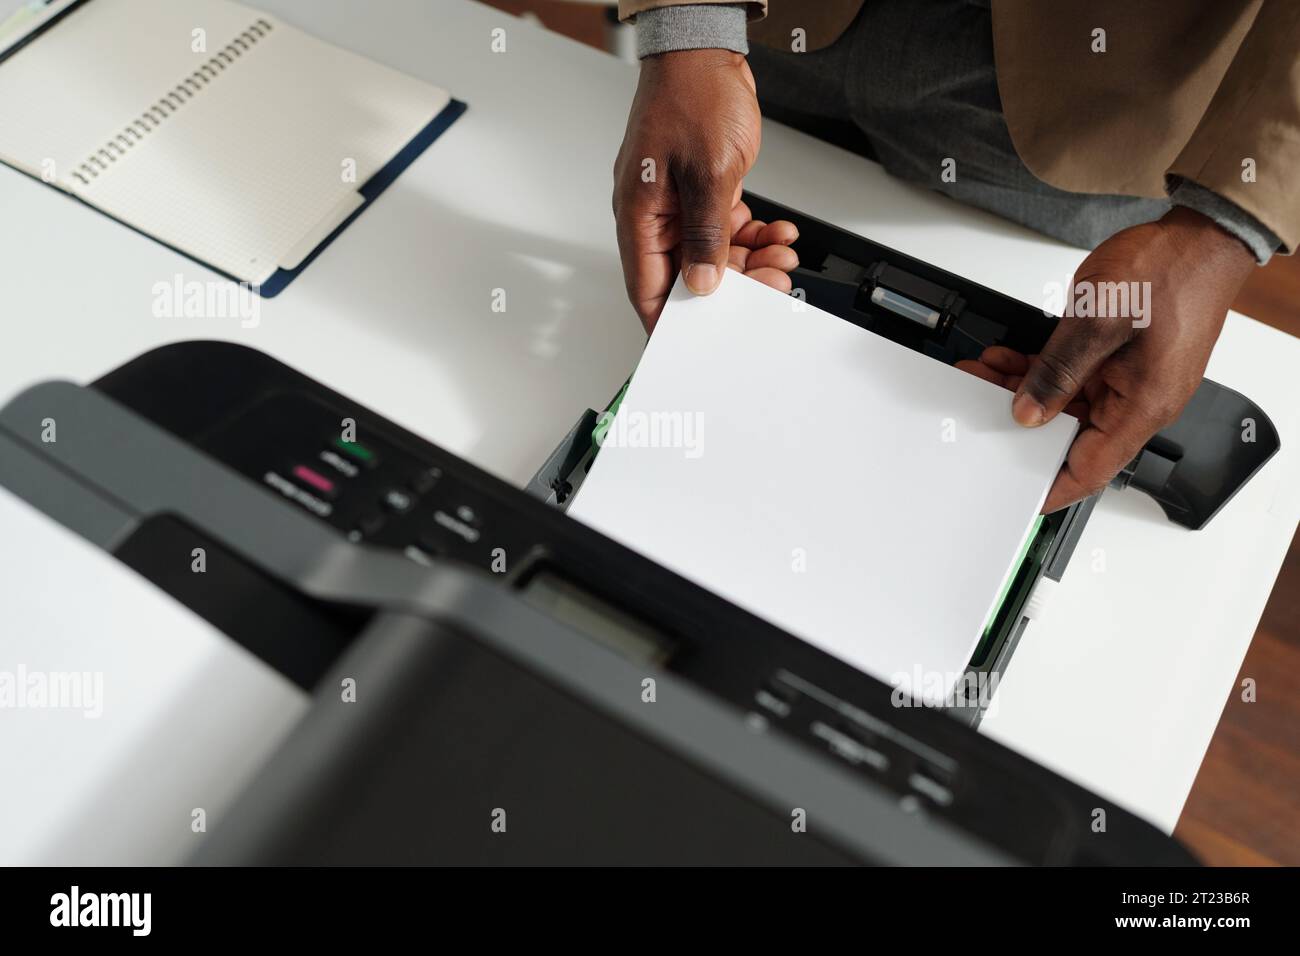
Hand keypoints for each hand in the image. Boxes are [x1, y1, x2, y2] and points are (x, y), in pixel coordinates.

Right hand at [613, 49, 798, 332]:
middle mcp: (654, 216)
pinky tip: (777, 234)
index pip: (647, 289)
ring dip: (751, 262)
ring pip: (713, 255)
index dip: (668, 323)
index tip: (692, 348)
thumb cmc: (691, 97)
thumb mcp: (708, 174)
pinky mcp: (701, 191)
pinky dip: (753, 236)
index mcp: (639, 216)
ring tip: (782, 258)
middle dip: (732, 288)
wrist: (704, 49)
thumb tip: (703, 282)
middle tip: (769, 289)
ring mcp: (678, 204)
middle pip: (688, 275)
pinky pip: (726, 230)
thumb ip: (706, 235)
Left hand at [958, 207, 1254, 512]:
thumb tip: (1028, 412)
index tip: (1015, 496)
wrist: (1203, 235)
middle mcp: (1140, 400)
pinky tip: (1008, 359)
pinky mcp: (1123, 358)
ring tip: (981, 374)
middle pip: (1070, 434)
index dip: (1049, 487)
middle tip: (976, 408)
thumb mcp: (1098, 319)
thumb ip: (1058, 370)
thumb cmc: (1171, 269)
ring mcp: (1132, 378)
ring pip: (1067, 403)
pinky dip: (1040, 369)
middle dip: (1019, 423)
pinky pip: (1076, 376)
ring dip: (1024, 390)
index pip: (1090, 470)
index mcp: (1143, 406)